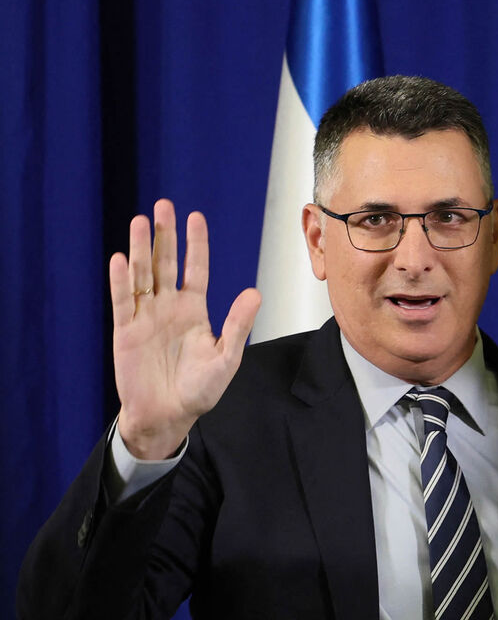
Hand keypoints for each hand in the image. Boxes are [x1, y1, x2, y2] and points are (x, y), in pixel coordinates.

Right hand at [108, 200, 260, 459]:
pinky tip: (120, 258)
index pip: (195, 269)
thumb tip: (254, 292)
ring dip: (140, 249)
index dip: (195, 244)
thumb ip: (238, 325)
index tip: (194, 216)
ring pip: (142, 276)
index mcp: (194, 310)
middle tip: (163, 205)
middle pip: (164, 264)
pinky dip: (121, 281)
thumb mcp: (226, 357)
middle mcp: (169, 307)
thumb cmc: (200, 389)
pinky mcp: (127, 332)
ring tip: (140, 221)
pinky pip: (123, 301)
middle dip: (164, 235)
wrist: (170, 414)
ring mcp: (146, 317)